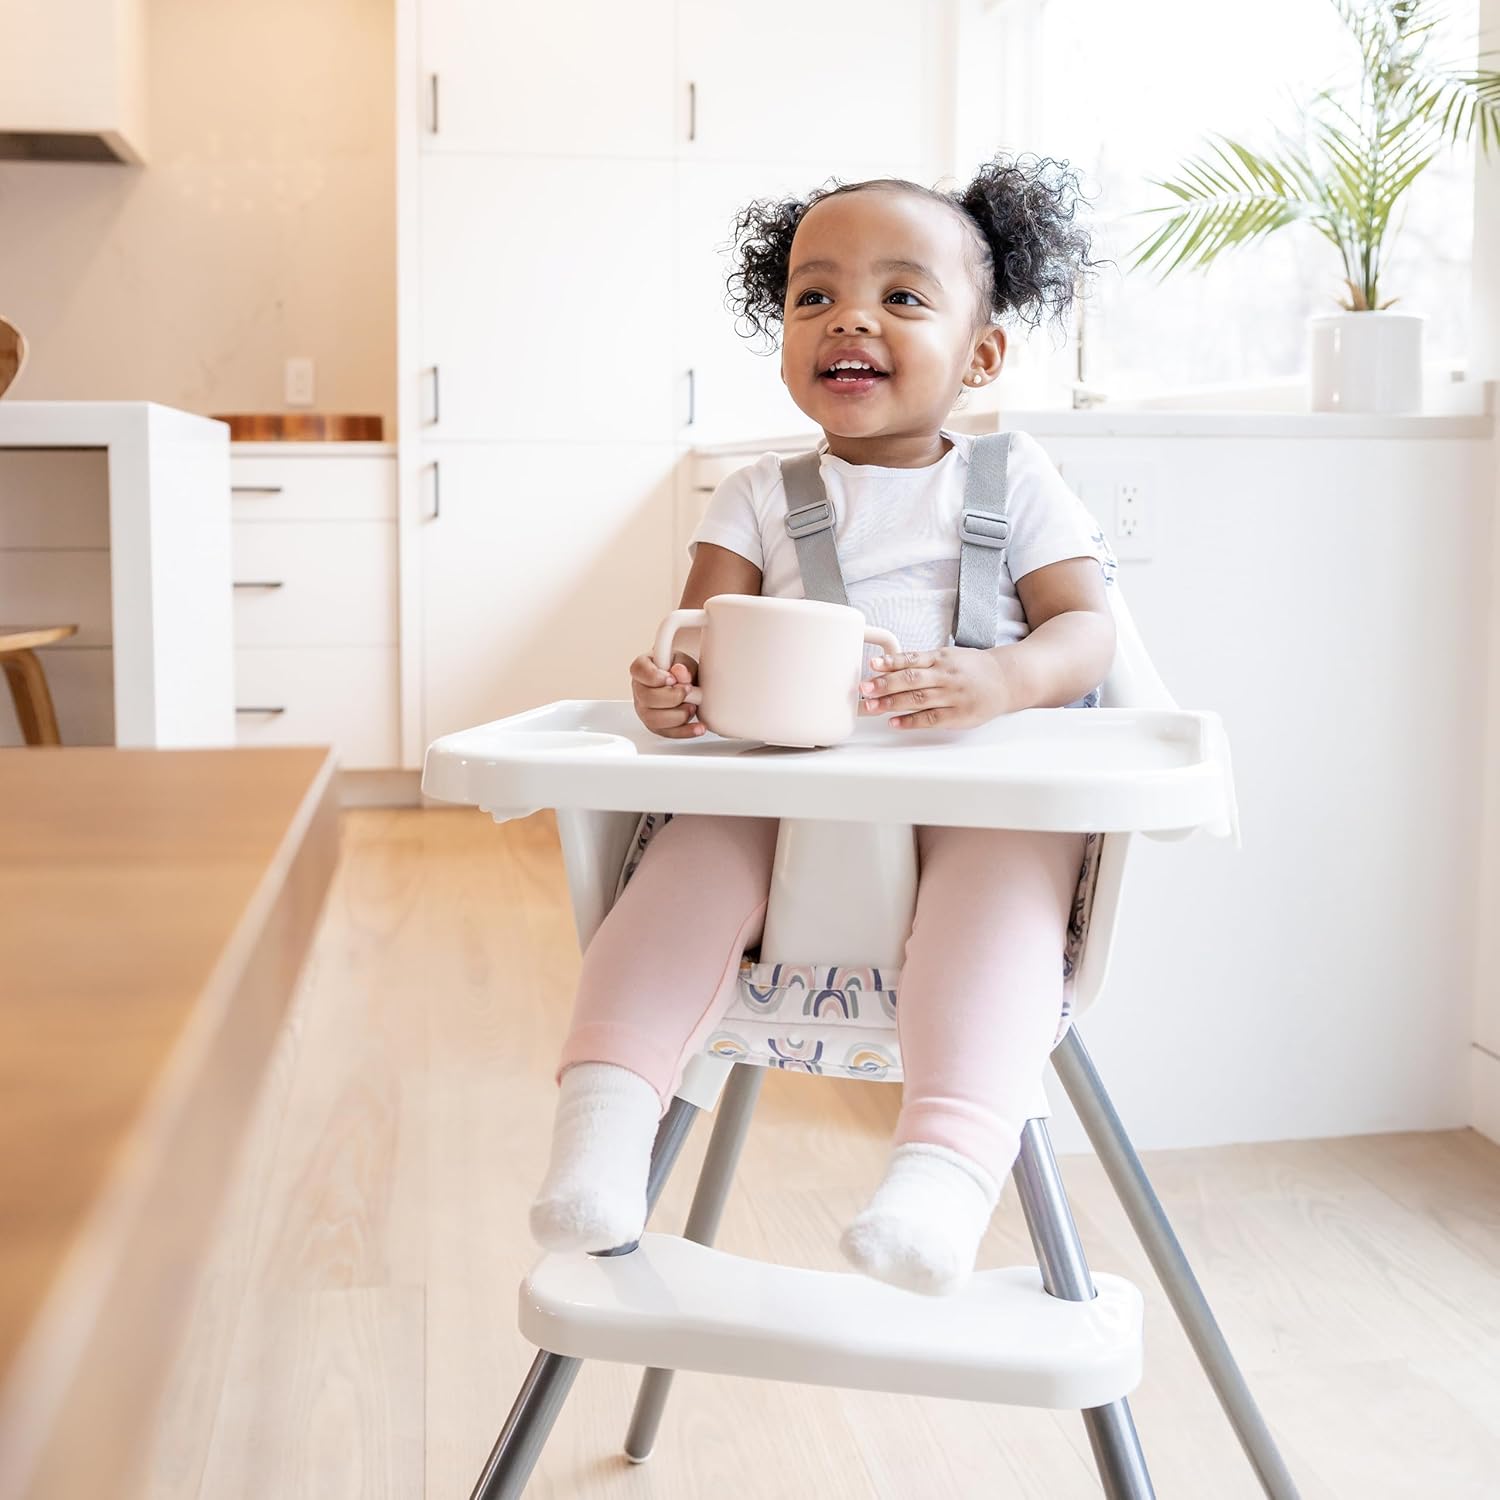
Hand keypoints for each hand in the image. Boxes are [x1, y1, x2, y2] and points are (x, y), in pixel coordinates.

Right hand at [629, 653, 704, 738]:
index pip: (639, 671)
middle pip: (646, 698)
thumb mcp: (685, 661)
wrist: (686, 683)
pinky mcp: (656, 726)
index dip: (655, 677)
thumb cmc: (680, 670)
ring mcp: (645, 710)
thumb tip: (680, 672)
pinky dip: (686, 731)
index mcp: (642, 670)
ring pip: (654, 719)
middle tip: (688, 691)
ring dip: (678, 715)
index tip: (672, 679)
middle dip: (672, 697)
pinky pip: (667, 733)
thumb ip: (684, 666)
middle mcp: (639, 690)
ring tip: (692, 706)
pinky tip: (698, 727)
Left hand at [858, 646, 1020, 730]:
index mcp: (942, 658)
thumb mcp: (949, 656)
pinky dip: (910, 721)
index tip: (872, 665)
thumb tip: (888, 667)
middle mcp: (945, 675)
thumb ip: (922, 662)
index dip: (890, 662)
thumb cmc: (974, 668)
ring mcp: (952, 696)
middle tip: (864, 688)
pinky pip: (930, 718)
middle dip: (884, 684)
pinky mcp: (958, 715)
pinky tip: (894, 722)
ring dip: (891, 703)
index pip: (911, 659)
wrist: (1007, 679)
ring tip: (871, 706)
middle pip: (911, 679)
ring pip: (917, 699)